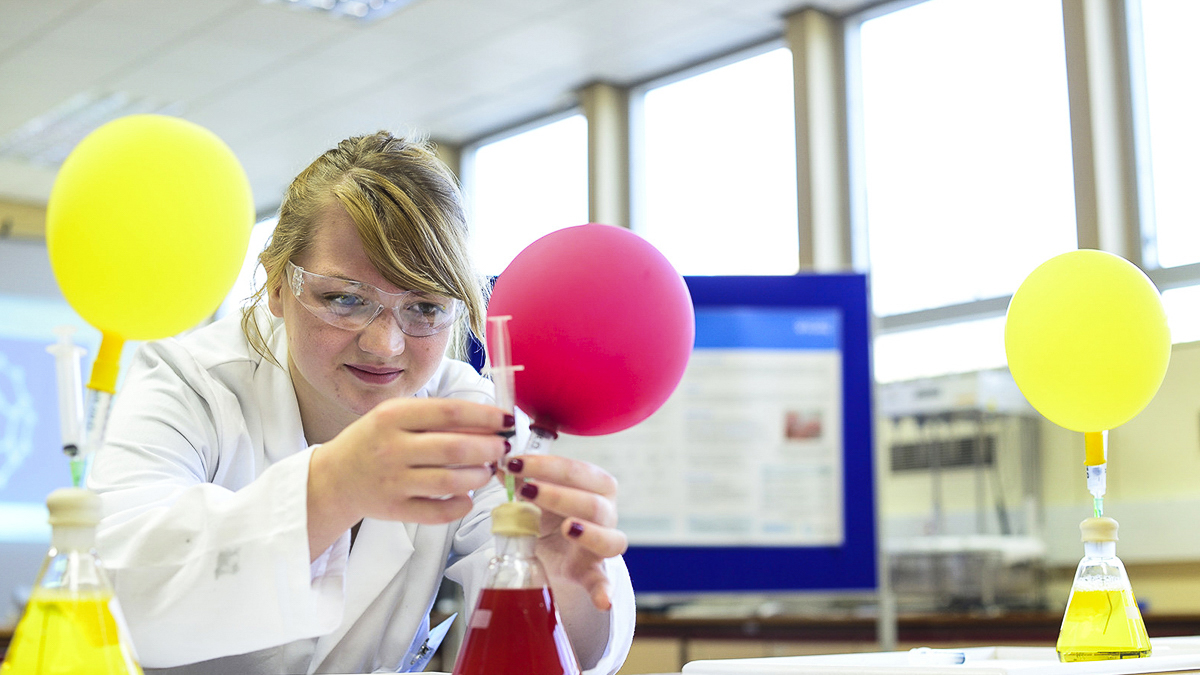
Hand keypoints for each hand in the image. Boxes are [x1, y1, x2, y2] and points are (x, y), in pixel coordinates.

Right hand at [307, 398, 510, 556]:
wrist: (334, 478)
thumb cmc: (374, 440)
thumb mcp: (396, 416)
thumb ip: (436, 417)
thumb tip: (488, 421)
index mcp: (392, 416)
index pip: (450, 412)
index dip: (485, 416)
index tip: (506, 419)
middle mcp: (391, 448)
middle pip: (455, 449)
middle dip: (489, 448)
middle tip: (502, 448)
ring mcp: (392, 482)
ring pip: (450, 482)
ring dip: (479, 477)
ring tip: (486, 471)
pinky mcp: (394, 510)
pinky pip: (437, 513)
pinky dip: (460, 506)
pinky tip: (467, 497)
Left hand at [501, 454, 626, 609]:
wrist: (556, 549)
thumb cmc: (550, 513)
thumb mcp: (536, 495)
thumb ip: (521, 480)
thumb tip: (498, 464)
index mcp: (596, 486)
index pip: (580, 471)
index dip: (549, 465)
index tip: (517, 463)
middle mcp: (607, 513)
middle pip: (594, 503)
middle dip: (559, 494)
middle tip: (527, 490)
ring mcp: (603, 544)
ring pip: (610, 539)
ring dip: (590, 533)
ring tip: (567, 528)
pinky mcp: (594, 574)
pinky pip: (605, 583)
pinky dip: (605, 592)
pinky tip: (603, 600)